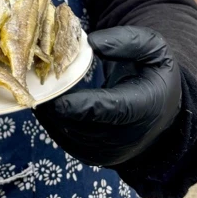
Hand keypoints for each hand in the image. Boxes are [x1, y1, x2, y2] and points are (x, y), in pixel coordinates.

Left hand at [34, 26, 181, 166]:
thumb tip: (91, 43)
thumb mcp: (154, 49)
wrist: (163, 115)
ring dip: (50, 114)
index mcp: (145, 106)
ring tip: (35, 90)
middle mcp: (128, 136)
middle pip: (84, 126)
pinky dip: (52, 122)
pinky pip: (66, 141)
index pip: (112, 110)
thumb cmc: (154, 74)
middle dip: (56, 106)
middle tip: (33, 84)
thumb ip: (127, 41)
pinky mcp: (94, 156)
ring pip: (70, 135)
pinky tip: (44, 101)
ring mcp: (110, 151)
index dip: (83, 107)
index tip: (59, 99)